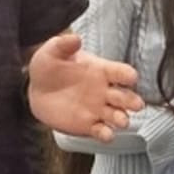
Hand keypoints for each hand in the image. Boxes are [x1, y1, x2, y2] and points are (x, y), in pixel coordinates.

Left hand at [26, 33, 143, 138]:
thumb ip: (63, 45)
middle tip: (136, 105)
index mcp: (101, 70)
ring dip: (122, 119)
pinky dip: (106, 134)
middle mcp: (105, 91)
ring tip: (121, 121)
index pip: (120, 72)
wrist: (37, 90)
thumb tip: (75, 38)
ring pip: (117, 116)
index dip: (127, 75)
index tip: (131, 77)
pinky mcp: (89, 125)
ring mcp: (98, 109)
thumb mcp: (52, 51)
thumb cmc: (49, 67)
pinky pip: (102, 131)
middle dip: (132, 101)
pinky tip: (106, 134)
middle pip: (125, 97)